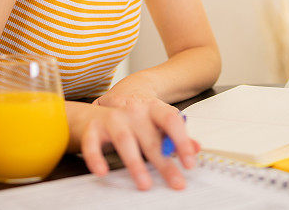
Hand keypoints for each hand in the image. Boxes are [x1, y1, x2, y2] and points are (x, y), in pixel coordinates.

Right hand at [80, 100, 198, 190]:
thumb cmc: (135, 119)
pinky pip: (92, 144)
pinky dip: (96, 157)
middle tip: (175, 182)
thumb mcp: (157, 123)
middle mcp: (134, 112)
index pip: (171, 121)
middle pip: (150, 138)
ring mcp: (113, 118)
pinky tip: (102, 171)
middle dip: (164, 163)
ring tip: (144, 184)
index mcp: (153, 109)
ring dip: (135, 164)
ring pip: (125, 141)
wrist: (104, 104)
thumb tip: (196, 148)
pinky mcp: (93, 128)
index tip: (189, 162)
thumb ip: (175, 136)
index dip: (182, 141)